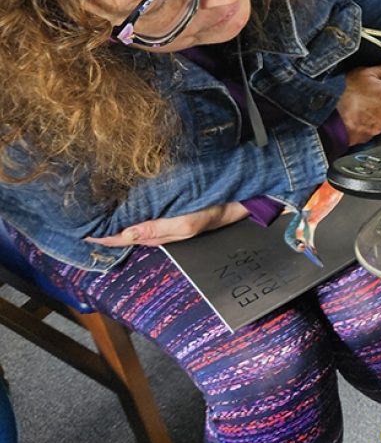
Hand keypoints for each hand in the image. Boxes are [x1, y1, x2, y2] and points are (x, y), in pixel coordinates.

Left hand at [86, 202, 249, 247]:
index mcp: (157, 236)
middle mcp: (156, 231)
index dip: (102, 238)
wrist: (236, 202)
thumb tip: (125, 234)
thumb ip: (155, 228)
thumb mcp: (185, 223)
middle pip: (123, 233)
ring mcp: (162, 222)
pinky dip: (130, 212)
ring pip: (132, 224)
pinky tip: (122, 204)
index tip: (82, 234)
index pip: (121, 240)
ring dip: (115, 220)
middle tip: (82, 223)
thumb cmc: (211, 212)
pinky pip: (143, 214)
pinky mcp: (168, 211)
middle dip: (104, 230)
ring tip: (95, 214)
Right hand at [338, 59, 380, 144]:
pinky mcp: (370, 136)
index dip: (380, 88)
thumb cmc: (346, 93)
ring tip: (356, 109)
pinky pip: (369, 129)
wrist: (331, 116)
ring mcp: (379, 125)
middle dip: (376, 102)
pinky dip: (363, 125)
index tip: (370, 88)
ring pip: (377, 118)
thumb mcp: (365, 73)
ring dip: (370, 114)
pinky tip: (354, 118)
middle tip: (361, 99)